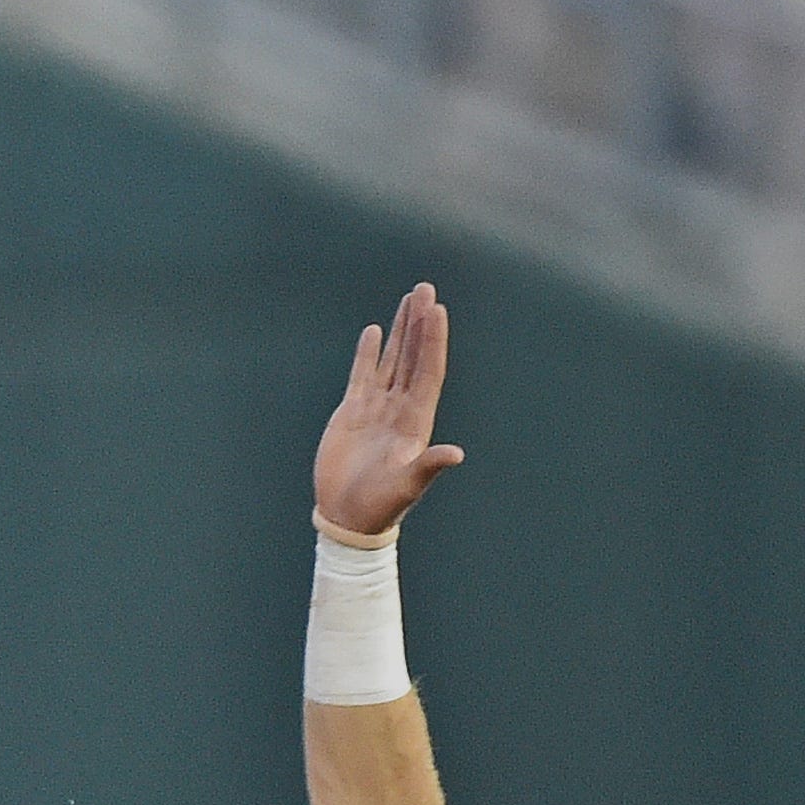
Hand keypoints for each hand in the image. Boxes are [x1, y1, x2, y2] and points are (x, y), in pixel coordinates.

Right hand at [313, 282, 464, 539]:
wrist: (348, 515)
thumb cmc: (381, 504)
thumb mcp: (407, 485)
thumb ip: (428, 466)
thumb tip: (456, 454)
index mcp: (417, 419)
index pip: (428, 370)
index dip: (433, 341)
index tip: (436, 311)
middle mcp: (401, 408)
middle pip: (414, 356)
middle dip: (419, 323)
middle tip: (425, 290)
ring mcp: (377, 408)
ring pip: (392, 360)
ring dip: (400, 330)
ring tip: (408, 300)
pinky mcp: (352, 413)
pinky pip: (363, 375)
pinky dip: (369, 354)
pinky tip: (374, 332)